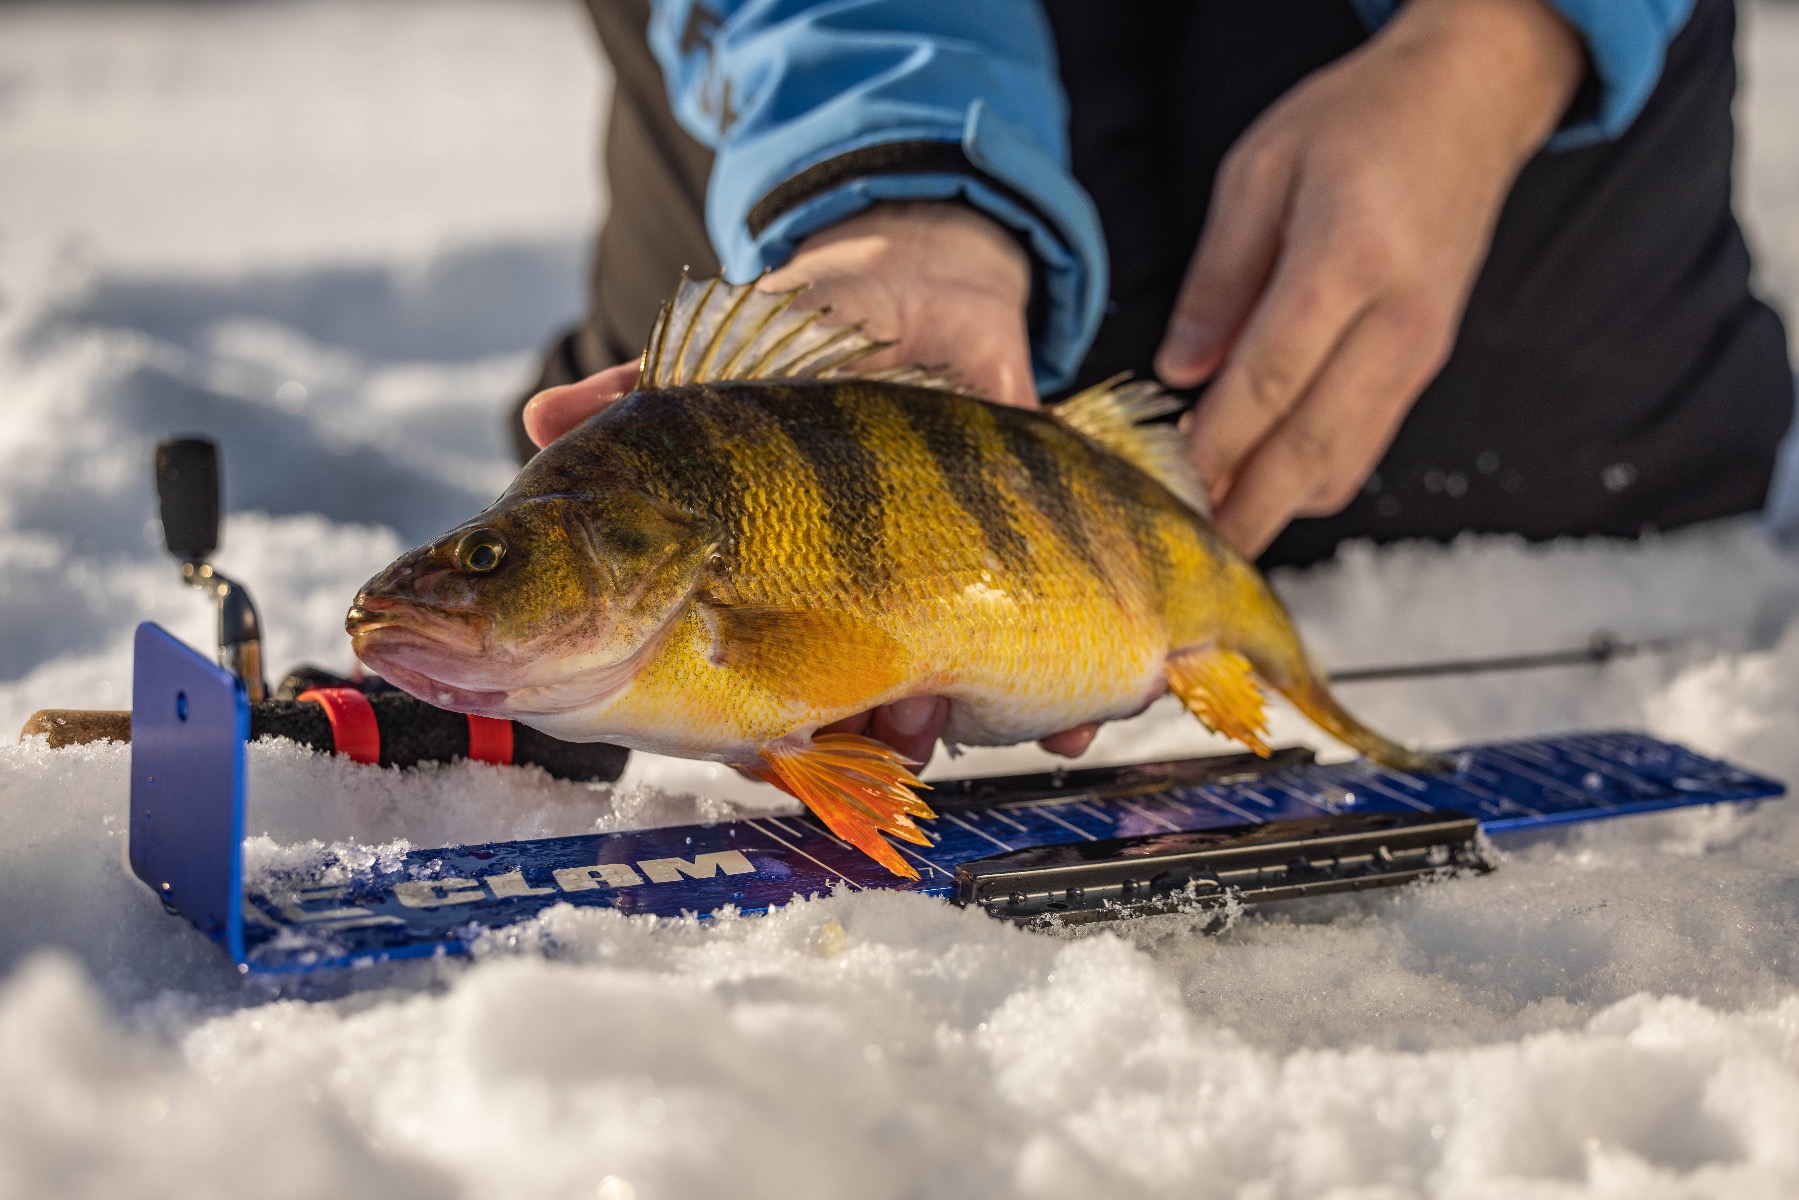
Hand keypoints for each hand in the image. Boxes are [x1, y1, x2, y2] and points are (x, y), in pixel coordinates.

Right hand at [522, 201, 1099, 762]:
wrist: (958, 277)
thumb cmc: (833, 307)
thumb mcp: (738, 344)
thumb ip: (646, 387)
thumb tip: (537, 417)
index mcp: (746, 564)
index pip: (718, 681)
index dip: (743, 733)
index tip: (767, 749)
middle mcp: (828, 599)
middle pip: (822, 720)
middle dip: (849, 744)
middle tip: (876, 730)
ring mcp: (918, 600)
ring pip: (914, 715)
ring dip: (934, 738)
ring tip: (945, 720)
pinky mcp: (1004, 585)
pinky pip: (1025, 684)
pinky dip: (1052, 720)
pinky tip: (1069, 729)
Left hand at [1156, 0, 1582, 556]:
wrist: (1472, 100)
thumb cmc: (1361, 120)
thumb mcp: (1260, 169)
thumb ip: (1218, 276)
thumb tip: (1179, 370)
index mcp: (1349, 257)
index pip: (1268, 380)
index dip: (1211, 444)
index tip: (1160, 483)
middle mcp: (1397, 318)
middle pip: (1311, 445)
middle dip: (1243, 507)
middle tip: (1185, 550)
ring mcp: (1421, 350)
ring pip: (1343, 463)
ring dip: (1276, 505)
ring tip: (1211, 525)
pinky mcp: (1426, 366)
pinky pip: (1364, 446)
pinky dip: (1310, 478)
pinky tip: (1259, 480)